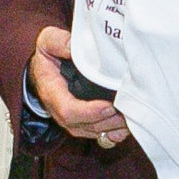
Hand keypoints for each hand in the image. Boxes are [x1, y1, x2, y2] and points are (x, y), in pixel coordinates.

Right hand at [28, 26, 129, 145]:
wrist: (45, 73)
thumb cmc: (49, 57)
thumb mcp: (48, 42)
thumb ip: (59, 41)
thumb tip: (73, 46)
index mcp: (52, 93)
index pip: (68, 111)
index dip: (90, 112)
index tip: (109, 105)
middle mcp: (61, 113)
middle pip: (86, 125)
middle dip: (109, 120)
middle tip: (129, 108)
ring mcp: (74, 122)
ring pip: (96, 132)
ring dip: (116, 126)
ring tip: (133, 113)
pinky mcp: (85, 126)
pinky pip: (102, 137)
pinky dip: (117, 133)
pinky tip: (129, 124)